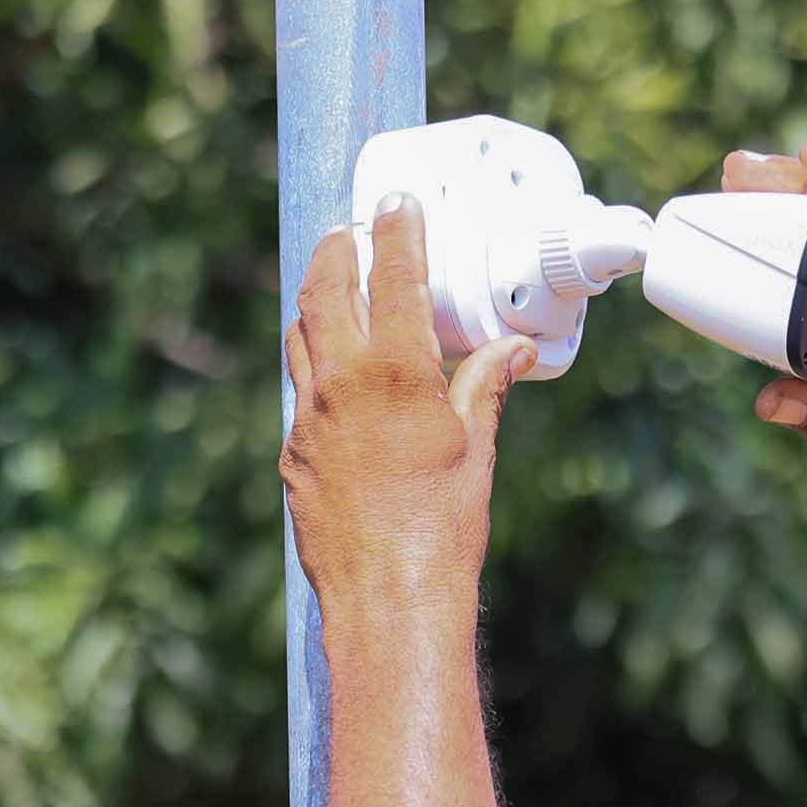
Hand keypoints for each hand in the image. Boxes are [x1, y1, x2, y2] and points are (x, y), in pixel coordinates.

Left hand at [280, 196, 534, 614]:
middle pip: (323, 291)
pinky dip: (315, 363)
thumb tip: (513, 349)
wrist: (387, 602)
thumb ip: (484, 387)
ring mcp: (307, 420)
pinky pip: (300, 391)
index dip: (397, 233)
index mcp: (393, 372)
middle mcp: (338, 384)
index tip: (399, 204)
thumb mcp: (476, 450)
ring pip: (300, 337)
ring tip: (332, 284)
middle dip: (336, 251)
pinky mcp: (293, 456)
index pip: (391, 278)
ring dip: (315, 301)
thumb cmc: (442, 531)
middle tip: (350, 230)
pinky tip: (334, 372)